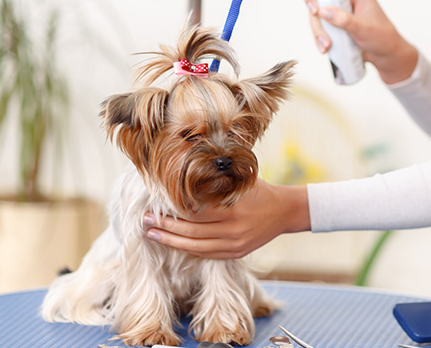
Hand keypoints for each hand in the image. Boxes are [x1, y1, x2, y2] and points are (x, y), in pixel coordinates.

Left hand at [142, 180, 310, 258]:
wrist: (285, 211)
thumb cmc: (259, 190)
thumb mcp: (239, 180)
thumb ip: (215, 181)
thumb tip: (183, 176)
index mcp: (231, 209)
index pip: (193, 213)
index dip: (171, 212)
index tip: (153, 206)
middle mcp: (232, 230)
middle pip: (190, 232)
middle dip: (165, 227)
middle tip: (145, 220)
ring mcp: (234, 244)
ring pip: (195, 247)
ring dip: (171, 241)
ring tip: (153, 234)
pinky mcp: (237, 253)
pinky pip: (207, 254)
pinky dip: (189, 250)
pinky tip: (175, 244)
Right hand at [304, 0, 417, 83]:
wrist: (386, 56)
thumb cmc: (383, 38)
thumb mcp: (364, 28)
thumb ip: (345, 20)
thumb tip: (324, 12)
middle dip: (314, 6)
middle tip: (315, 15)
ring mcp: (339, 11)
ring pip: (318, 12)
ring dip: (317, 28)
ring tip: (326, 44)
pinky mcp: (335, 24)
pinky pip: (320, 26)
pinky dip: (319, 37)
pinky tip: (325, 48)